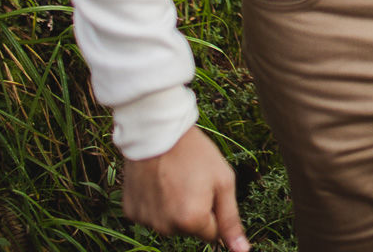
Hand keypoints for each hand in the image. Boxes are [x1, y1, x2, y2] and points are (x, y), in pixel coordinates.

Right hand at [122, 125, 247, 250]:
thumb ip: (231, 220)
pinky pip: (151, 216)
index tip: (209, 189)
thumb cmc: (195, 154)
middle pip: (190, 230)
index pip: (212, 234)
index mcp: (192, 221)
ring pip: (170, 223)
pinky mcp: (131, 212)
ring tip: (174, 178)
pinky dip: (156, 203)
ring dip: (175, 208)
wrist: (157, 132)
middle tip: (191, 181)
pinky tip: (158, 182)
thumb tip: (242, 251)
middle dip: (195, 211)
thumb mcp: (223, 182)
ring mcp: (146, 221)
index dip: (214, 211)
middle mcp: (166, 227)